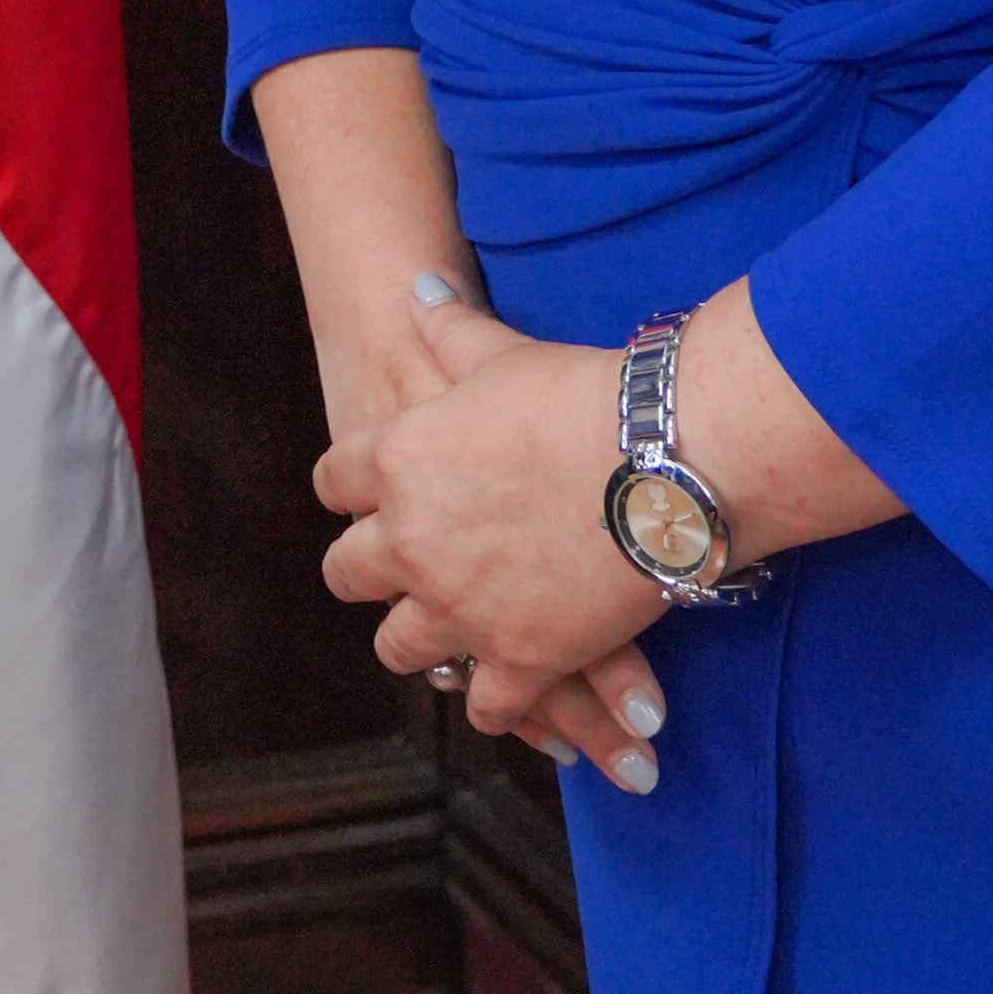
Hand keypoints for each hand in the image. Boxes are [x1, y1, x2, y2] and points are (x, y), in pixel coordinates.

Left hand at [319, 290, 670, 789]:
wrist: (658, 462)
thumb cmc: (579, 396)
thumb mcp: (503, 353)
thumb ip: (450, 330)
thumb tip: (416, 289)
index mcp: (397, 461)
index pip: (334, 480)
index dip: (346, 488)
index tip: (355, 496)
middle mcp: (411, 541)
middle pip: (348, 572)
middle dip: (364, 571)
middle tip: (382, 571)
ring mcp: (460, 607)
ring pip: (400, 646)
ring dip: (415, 639)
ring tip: (433, 636)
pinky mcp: (520, 660)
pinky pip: (485, 705)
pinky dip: (493, 704)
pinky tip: (500, 698)